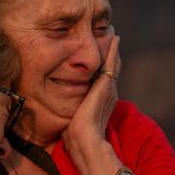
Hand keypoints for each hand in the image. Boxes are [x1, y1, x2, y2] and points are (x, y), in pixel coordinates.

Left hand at [62, 35, 120, 157]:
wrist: (84, 140)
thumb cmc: (75, 134)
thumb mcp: (74, 115)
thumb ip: (72, 108)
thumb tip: (60, 108)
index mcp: (102, 99)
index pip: (105, 77)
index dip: (105, 64)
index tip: (103, 52)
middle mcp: (109, 91)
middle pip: (112, 67)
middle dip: (112, 53)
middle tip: (112, 37)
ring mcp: (109, 88)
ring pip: (114, 63)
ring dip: (114, 48)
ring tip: (114, 34)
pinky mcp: (106, 85)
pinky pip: (112, 63)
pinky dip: (113, 50)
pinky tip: (115, 38)